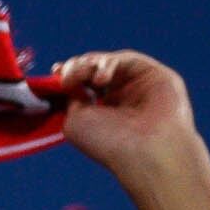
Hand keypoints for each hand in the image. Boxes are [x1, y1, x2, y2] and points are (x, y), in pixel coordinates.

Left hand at [56, 52, 206, 185]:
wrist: (144, 151)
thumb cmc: (108, 142)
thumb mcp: (76, 119)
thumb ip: (71, 97)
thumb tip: (68, 79)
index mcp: (102, 108)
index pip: (82, 83)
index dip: (68, 74)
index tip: (56, 72)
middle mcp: (120, 94)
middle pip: (93, 68)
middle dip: (76, 67)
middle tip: (66, 77)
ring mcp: (137, 83)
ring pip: (107, 61)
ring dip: (88, 65)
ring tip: (81, 78)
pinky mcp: (153, 73)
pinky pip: (126, 59)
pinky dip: (108, 64)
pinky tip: (99, 79)